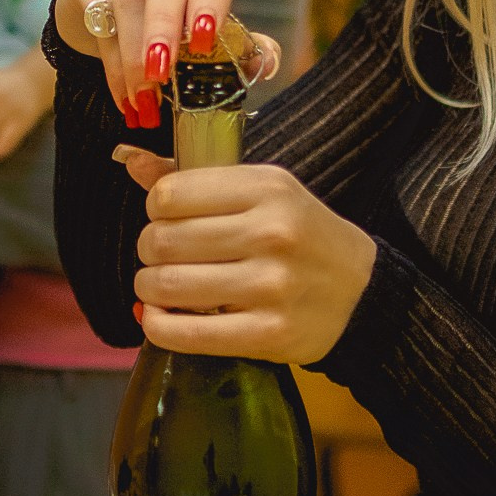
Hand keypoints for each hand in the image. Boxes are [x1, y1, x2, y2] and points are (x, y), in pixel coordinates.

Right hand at [53, 0, 268, 130]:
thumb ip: (240, 44)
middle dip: (164, 23)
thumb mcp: (210, 27)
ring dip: (134, 53)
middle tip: (162, 69)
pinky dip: (112, 63)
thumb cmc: (176, 14)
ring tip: (144, 97)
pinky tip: (124, 95)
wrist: (114, 6)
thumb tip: (267, 62)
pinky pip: (98, 16)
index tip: (203, 39)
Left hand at [120, 151, 376, 364]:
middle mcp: (271, 232)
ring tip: (161, 289)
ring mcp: (270, 286)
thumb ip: (197, 181)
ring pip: (168, 285)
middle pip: (163, 240)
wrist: (364, 294)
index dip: (156, 210)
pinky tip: (161, 319)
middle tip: (163, 259)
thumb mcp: (264, 194)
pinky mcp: (269, 333)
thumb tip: (131, 161)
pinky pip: (187, 334)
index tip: (169, 221)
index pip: (170, 195)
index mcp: (267, 188)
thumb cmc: (305, 239)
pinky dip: (159, 326)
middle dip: (149, 252)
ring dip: (150, 289)